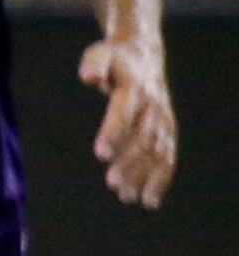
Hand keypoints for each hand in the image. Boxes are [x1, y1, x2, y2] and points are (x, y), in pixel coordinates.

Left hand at [80, 36, 177, 207]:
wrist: (144, 55)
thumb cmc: (114, 59)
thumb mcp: (100, 54)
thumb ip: (94, 65)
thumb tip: (88, 77)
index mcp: (133, 89)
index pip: (124, 111)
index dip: (114, 131)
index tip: (101, 154)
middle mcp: (152, 107)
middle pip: (143, 137)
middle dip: (129, 162)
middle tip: (113, 183)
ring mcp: (162, 120)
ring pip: (157, 151)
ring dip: (144, 175)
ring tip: (126, 197)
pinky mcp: (167, 130)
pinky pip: (168, 157)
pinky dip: (160, 179)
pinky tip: (149, 200)